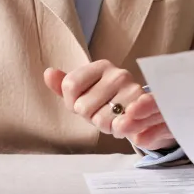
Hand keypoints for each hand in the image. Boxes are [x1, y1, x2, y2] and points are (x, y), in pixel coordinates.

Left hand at [42, 60, 175, 149]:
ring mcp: (133, 90)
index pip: (70, 85)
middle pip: (82, 106)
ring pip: (100, 120)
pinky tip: (121, 126)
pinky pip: (120, 125)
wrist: (141, 114)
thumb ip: (65, 84)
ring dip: (105, 126)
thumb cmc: (108, 102)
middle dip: (90, 116)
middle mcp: (119, 74)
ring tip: (115, 119)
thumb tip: (48, 73)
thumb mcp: (85, 93)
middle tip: (103, 113)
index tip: (85, 101)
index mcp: (102, 66)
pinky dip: (119, 128)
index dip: (72, 102)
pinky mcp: (145, 109)